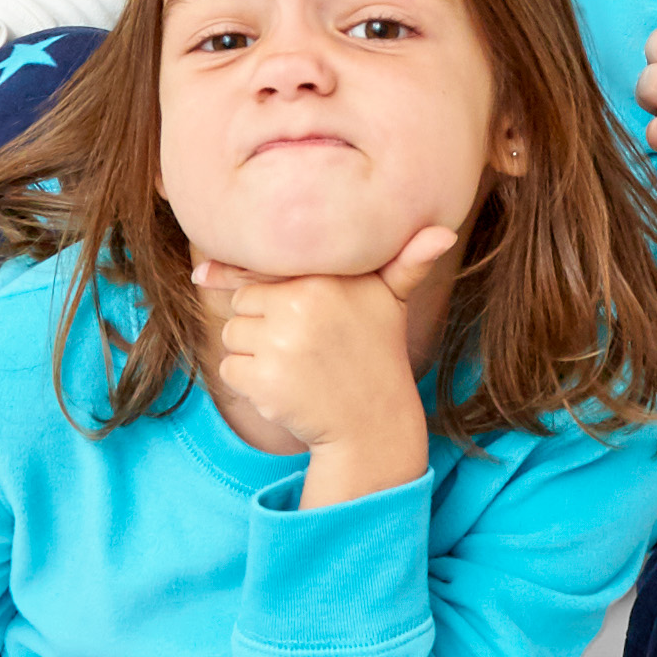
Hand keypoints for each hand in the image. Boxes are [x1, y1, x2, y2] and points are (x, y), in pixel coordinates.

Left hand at [192, 226, 454, 497]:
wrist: (373, 425)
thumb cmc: (376, 353)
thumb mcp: (394, 300)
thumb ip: (408, 260)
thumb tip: (446, 231)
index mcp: (325, 278)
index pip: (261, 266)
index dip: (240, 274)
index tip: (210, 275)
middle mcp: (302, 304)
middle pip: (242, 302)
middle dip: (261, 323)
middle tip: (300, 344)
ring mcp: (282, 343)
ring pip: (232, 336)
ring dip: (252, 354)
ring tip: (295, 366)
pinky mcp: (265, 380)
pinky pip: (229, 370)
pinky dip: (248, 383)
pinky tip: (284, 388)